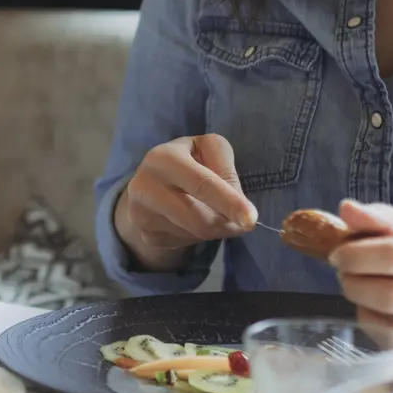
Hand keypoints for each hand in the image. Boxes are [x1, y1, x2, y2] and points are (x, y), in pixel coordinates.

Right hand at [113, 134, 258, 271]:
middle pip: (199, 219)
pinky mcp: (146, 235)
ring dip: (215, 229)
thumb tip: (237, 205)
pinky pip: (186, 243)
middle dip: (227, 223)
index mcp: (163, 158)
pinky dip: (198, 235)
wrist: (150, 183)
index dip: (229, 202)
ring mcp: (141, 213)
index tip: (251, 219)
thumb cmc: (188, 161)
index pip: (202, 184)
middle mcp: (145, 185)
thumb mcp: (208, 149)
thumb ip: (226, 168)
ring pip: (196, 234)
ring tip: (210, 211)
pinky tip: (191, 220)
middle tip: (242, 222)